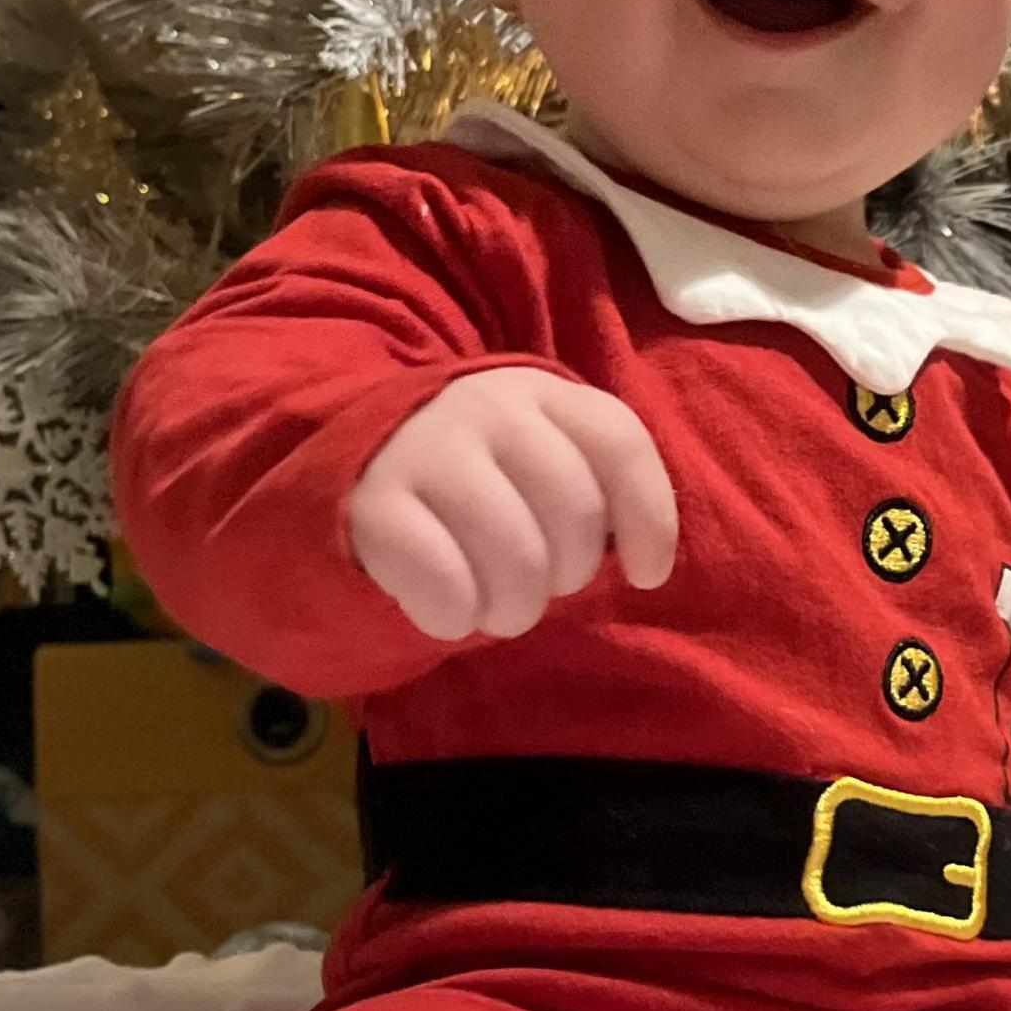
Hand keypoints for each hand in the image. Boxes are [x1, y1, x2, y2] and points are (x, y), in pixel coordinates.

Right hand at [347, 365, 678, 642]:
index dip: (650, 520)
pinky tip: (450, 614)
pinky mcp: (375, 505)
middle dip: (571, 574)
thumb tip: (645, 563)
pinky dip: (458, 617)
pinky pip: (447, 584)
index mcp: (542, 393)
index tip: (646, 576)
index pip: (619, 443)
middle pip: (575, 512)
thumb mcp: (544, 456)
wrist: (361, 463)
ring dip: (518, 607)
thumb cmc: (481, 476)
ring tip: (501, 609)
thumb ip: (599, 486)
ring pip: (518, 556)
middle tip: (541, 586)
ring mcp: (427, 451)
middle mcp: (486, 408)